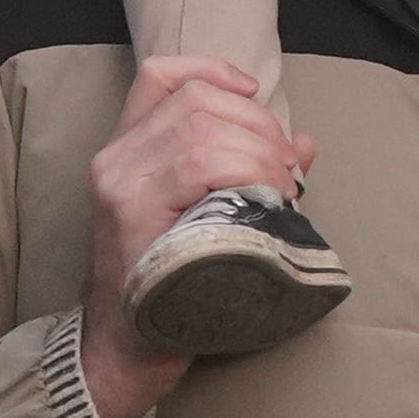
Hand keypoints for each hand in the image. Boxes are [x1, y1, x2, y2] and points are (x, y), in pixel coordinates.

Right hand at [82, 55, 308, 417]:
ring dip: (258, 152)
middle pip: (198, 102)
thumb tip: (304, 144)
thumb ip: (245, 171)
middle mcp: (115, 158)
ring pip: (203, 129)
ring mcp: (120, 184)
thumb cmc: (172, 282)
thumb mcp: (203, 214)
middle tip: (286, 169)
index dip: (213, 71)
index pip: (159, 77)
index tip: (252, 93)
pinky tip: (265, 200)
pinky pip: (199, 166)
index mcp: (126, 151)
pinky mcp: (133, 212)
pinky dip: (245, 173)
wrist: (127, 346)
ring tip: (280, 190)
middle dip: (258, 125)